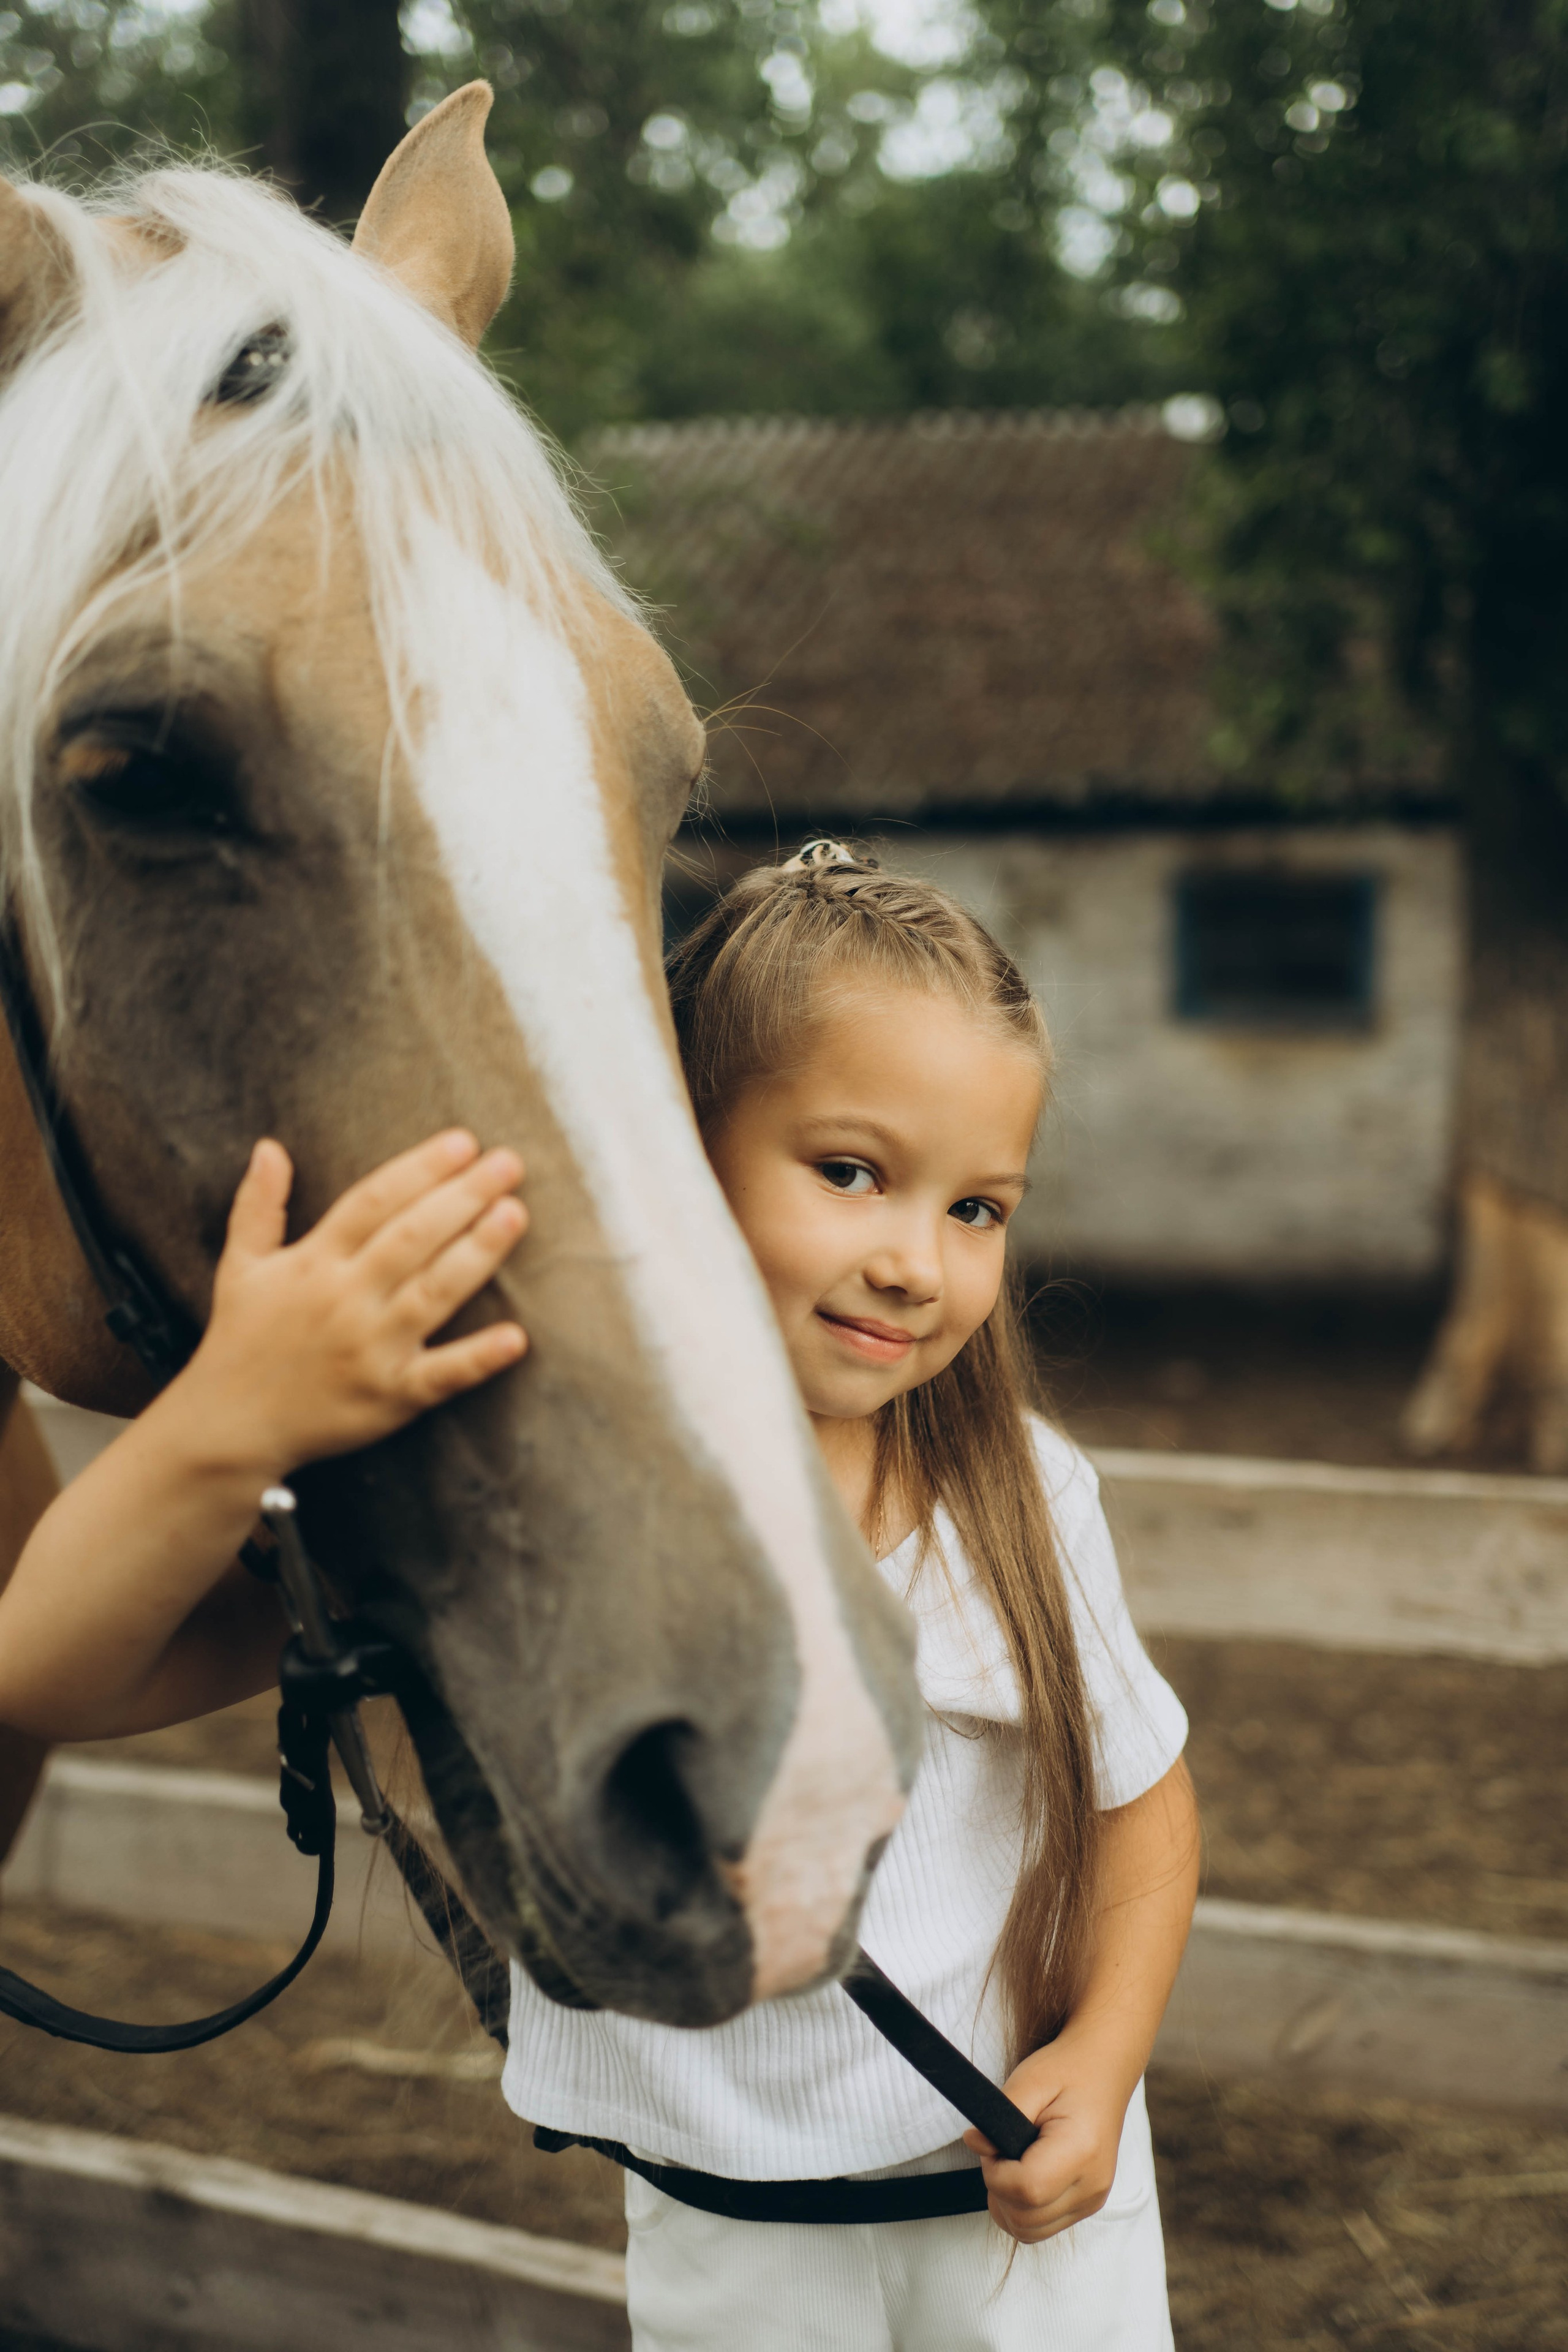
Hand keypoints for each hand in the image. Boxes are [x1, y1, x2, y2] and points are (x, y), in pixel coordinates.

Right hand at [183, 1129, 527, 1478]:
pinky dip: (479, 1358)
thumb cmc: (241, 1339)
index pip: (375, 1201)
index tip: (463, 1142)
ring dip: (477, 1252)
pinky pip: (441, 1375)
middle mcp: (345, 1299)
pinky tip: (516, 1337)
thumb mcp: (240, 1267)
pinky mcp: (390, 1397)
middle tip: (509, 1163)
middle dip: (464, 1196)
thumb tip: (268, 1147)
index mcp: (314, 1262)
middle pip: (413, 1237)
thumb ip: (258, 1205)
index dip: (420, 1169)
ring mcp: (371, 1349)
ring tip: (515, 1213)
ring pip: (434, 1292)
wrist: (229, 1425)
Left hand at [962, 2030, 1133, 2244]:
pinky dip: (1023, 2210)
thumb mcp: (1029, 2080)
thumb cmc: (1067, 2070)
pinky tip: (1023, 2176)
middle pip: (1026, 2219)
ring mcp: (1093, 2200)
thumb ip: (998, 2116)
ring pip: (1030, 2232)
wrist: (1104, 2068)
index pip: (1027, 2190)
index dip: (996, 2173)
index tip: (994, 2146)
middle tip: (1001, 2151)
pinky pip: (1043, 2227)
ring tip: (1011, 2163)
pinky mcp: (1088, 2204)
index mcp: (1082, 2152)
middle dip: (999, 2190)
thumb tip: (974, 2143)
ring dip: (1008, 2204)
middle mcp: (1093, 2185)